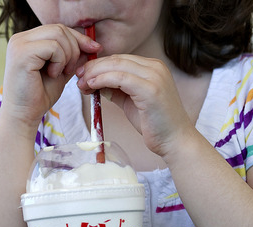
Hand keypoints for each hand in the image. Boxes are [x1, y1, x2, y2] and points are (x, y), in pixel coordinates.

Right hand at [1, 24, 100, 129]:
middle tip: (70, 70)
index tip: (94, 49)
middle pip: (59, 29)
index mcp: (27, 40)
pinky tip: (52, 75)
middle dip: (74, 48)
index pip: (58, 28)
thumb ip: (72, 56)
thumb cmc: (39, 96)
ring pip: (58, 35)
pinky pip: (53, 47)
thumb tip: (92, 44)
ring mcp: (18, 45)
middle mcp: (20, 38)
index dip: (77, 38)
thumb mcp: (61, 70)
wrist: (24, 115)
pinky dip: (59, 61)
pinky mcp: (21, 54)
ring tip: (59, 73)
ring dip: (67, 56)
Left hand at [75, 54, 193, 158]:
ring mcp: (154, 76)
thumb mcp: (131, 102)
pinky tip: (91, 86)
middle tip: (77, 77)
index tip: (82, 74)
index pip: (119, 59)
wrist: (174, 141)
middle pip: (116, 60)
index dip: (98, 65)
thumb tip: (96, 84)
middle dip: (93, 67)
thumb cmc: (154, 124)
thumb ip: (116, 90)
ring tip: (81, 83)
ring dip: (95, 73)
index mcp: (152, 67)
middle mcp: (155, 67)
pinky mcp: (150, 89)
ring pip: (117, 66)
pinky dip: (103, 79)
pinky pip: (120, 78)